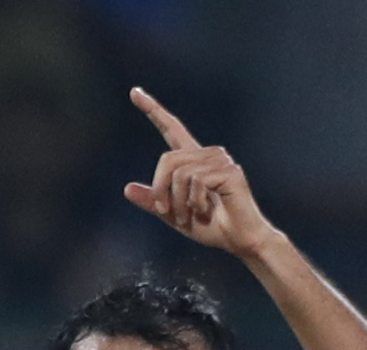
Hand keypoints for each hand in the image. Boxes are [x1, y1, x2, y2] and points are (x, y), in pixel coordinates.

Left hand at [122, 88, 276, 257]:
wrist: (239, 240)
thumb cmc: (210, 227)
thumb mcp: (173, 215)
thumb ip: (153, 201)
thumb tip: (127, 189)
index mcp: (193, 160)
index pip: (171, 128)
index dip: (153, 110)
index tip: (135, 92)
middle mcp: (207, 154)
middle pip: (167, 160)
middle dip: (160, 190)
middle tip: (166, 212)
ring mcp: (220, 160)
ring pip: (180, 173)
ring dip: (179, 202)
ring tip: (191, 214)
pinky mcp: (229, 171)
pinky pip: (196, 181)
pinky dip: (194, 202)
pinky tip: (206, 210)